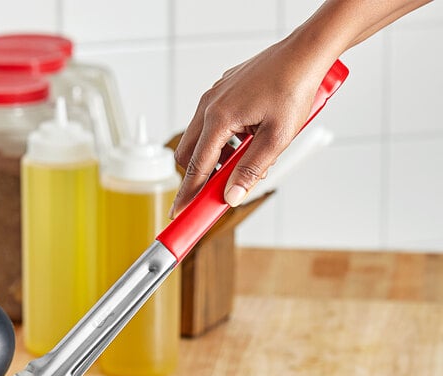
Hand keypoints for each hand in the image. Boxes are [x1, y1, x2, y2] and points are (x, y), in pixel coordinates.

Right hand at [171, 39, 331, 217]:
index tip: (179, 213)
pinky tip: (246, 140)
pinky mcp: (221, 93)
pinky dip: (222, 140)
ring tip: (245, 159)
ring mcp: (213, 97)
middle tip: (220, 188)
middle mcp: (209, 106)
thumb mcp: (276, 138)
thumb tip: (232, 195)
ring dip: (215, 158)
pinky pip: (210, 124)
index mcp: (219, 118)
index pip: (196, 168)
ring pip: (199, 139)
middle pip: (188, 154)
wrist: (305, 53)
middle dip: (200, 176)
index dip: (187, 194)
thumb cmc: (293, 88)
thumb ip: (250, 170)